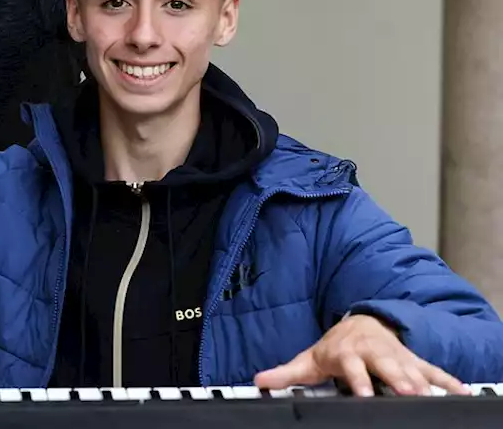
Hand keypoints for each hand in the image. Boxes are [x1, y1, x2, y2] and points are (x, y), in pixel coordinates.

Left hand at [253, 314, 469, 396]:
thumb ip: (286, 373)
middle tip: (406, 394)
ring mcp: (396, 356)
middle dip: (397, 380)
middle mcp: (374, 353)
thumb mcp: (310, 358)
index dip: (358, 380)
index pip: (352, 368)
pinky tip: (461, 391)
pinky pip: (433, 370)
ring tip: (429, 396)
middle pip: (387, 368)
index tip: (363, 393)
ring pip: (411, 369)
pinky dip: (447, 380)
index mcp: (348, 353)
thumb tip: (258, 382)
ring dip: (421, 382)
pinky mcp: (414, 360)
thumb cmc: (336, 347)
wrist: (363, 324)